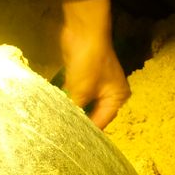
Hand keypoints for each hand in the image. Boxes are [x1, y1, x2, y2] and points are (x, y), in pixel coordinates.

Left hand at [59, 0, 129, 129]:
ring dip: (72, 112)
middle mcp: (111, 94)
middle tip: (63, 138)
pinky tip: (57, 112)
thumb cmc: (89, 62)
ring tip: (58, 129)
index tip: (71, 143)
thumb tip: (64, 127)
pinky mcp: (85, 79)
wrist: (83, 32)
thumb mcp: (81, 90)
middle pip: (94, 114)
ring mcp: (97, 86)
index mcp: (118, 98)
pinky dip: (69, 102)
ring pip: (84, 105)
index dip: (87, 132)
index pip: (102, 122)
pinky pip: (77, 96)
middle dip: (79, 123)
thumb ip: (74, 110)